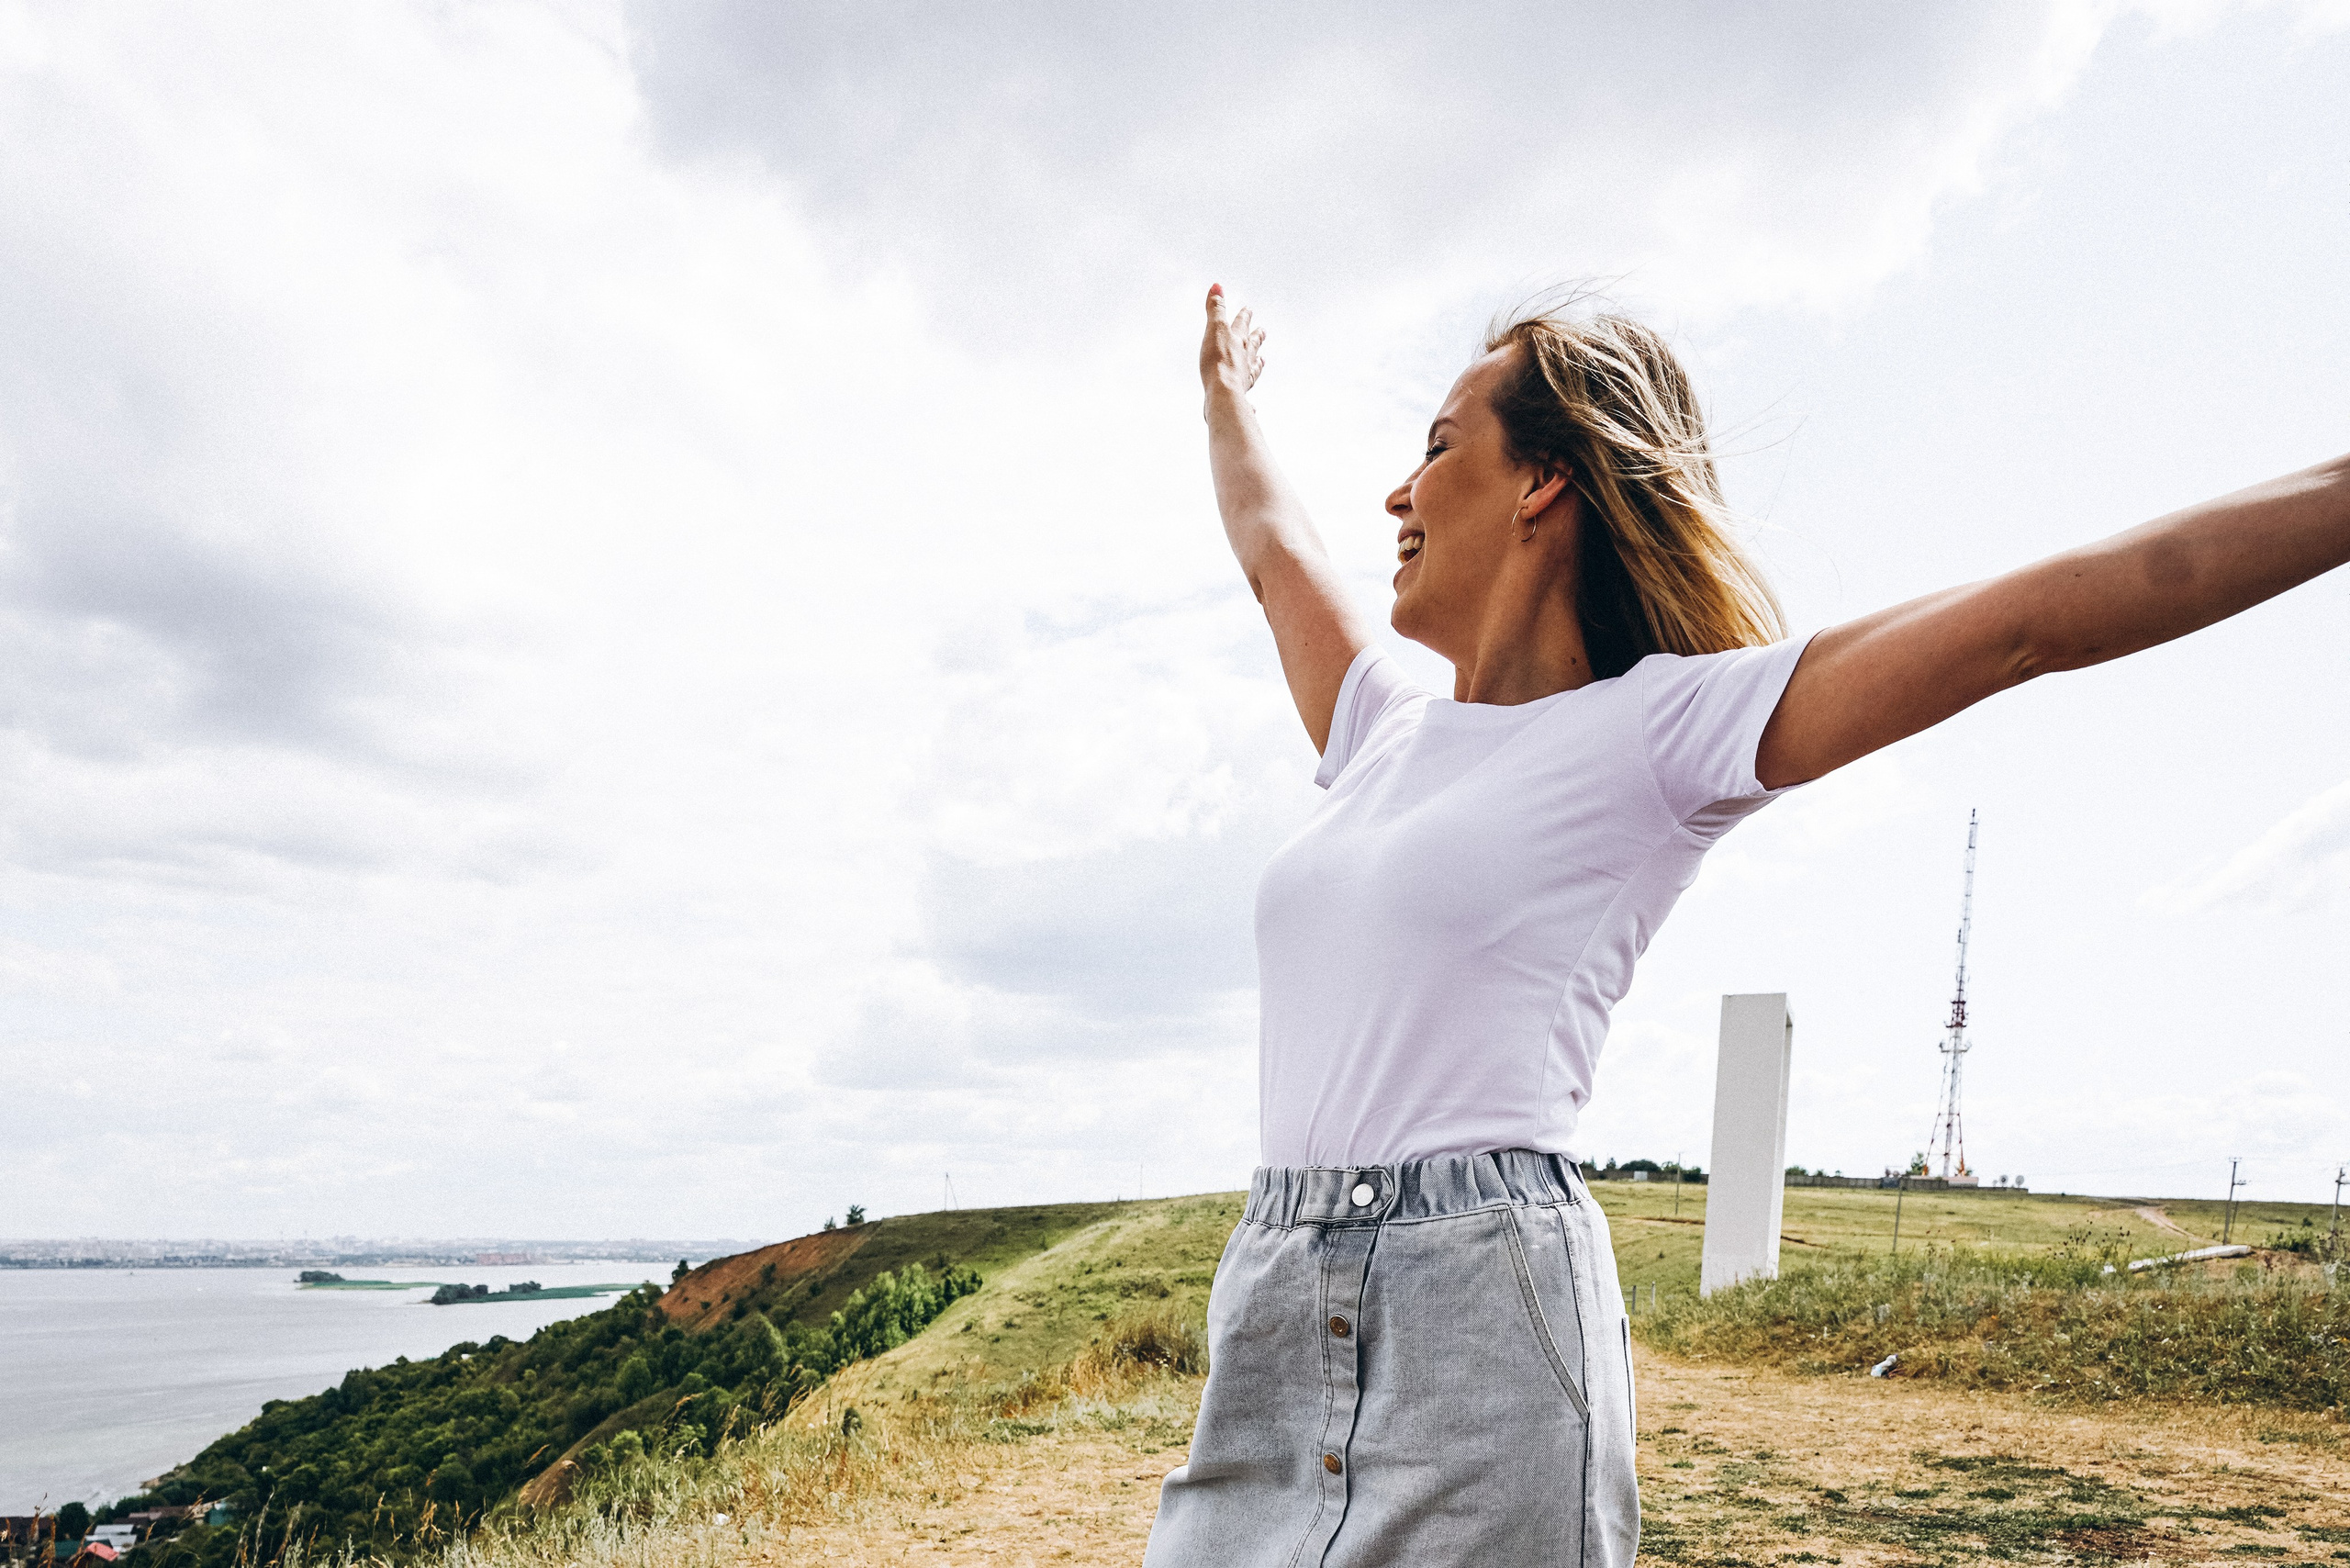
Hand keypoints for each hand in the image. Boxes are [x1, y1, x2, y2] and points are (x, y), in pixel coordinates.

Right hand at [1200, 283, 1265, 410]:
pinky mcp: (1239, 397)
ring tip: (1262, 361)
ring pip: (1253, 368)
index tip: (1249, 309)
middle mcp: (1244, 359)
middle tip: (1263, 331)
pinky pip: (1247, 397)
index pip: (1242, 324)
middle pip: (1252, 345)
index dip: (1244, 315)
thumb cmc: (1218, 362)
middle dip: (1256, 337)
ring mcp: (1243, 378)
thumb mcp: (1215, 330)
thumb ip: (1215, 309)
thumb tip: (1217, 286)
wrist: (1223, 394)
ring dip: (1257, 363)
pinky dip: (1250, 400)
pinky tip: (1253, 407)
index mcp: (1238, 341)